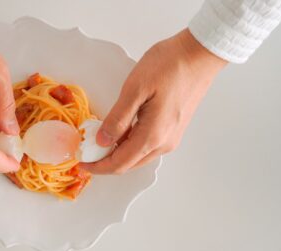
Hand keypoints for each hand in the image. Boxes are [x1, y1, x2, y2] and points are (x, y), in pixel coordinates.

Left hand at [82, 29, 226, 173]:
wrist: (200, 54)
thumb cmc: (169, 65)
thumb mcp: (135, 89)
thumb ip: (118, 119)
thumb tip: (102, 141)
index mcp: (152, 136)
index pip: (119, 164)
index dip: (98, 167)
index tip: (81, 163)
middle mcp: (164, 143)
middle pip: (129, 164)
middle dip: (105, 162)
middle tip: (86, 151)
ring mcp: (171, 137)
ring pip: (138, 156)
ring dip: (118, 154)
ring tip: (99, 140)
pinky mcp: (174, 129)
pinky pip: (147, 145)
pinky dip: (130, 144)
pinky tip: (119, 131)